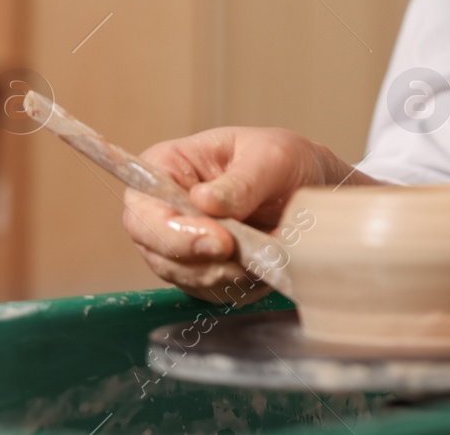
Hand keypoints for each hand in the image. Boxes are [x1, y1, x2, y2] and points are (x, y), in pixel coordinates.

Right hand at [120, 126, 368, 306]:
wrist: (306, 184)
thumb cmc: (281, 159)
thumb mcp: (271, 157)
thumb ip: (241, 182)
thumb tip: (204, 201)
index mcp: (166, 167)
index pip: (143, 209)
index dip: (172, 232)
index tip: (220, 241)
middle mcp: (163, 209)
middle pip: (158, 252)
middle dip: (205, 263)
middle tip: (247, 255)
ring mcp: (179, 243)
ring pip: (185, 277)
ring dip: (227, 276)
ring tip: (266, 254)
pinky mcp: (201, 269)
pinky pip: (210, 292)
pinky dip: (240, 286)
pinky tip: (264, 266)